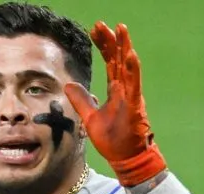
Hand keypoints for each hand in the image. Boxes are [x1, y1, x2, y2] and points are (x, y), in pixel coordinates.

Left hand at [64, 22, 165, 186]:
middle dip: (111, 41)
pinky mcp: (135, 107)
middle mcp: (125, 90)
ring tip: (120, 29)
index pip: (110, 62)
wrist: (125, 158)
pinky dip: (133, 70)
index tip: (94, 30)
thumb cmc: (112, 139)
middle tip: (101, 24)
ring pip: (128, 67)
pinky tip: (130, 55)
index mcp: (116, 91)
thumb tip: (68, 84)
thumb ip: (81, 100)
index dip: (103, 45)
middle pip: (118, 59)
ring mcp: (131, 97)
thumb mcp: (90, 117)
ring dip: (124, 47)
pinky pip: (134, 86)